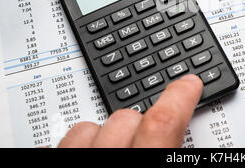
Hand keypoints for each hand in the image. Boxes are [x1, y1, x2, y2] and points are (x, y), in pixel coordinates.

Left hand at [58, 74, 202, 147]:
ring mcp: (70, 160)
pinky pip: (56, 144)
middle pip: (124, 119)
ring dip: (102, 137)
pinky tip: (84, 154)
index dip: (179, 97)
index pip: (162, 122)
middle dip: (140, 125)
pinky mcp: (51, 163)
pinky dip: (74, 147)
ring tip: (113, 154)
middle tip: (148, 144)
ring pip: (86, 128)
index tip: (188, 84)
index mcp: (144, 161)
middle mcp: (102, 160)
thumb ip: (179, 151)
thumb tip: (193, 135)